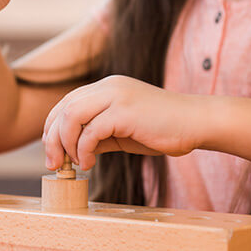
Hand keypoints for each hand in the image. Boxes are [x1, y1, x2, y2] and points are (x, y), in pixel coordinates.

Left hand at [42, 75, 207, 170]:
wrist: (197, 122)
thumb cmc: (163, 128)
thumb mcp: (123, 131)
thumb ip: (98, 134)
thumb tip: (73, 151)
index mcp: (106, 87)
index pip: (65, 103)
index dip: (52, 129)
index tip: (54, 154)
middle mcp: (107, 86)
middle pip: (62, 109)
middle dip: (52, 139)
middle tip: (55, 164)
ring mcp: (116, 96)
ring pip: (71, 116)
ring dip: (66, 144)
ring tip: (75, 164)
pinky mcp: (125, 111)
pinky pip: (91, 131)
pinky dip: (84, 150)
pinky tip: (90, 163)